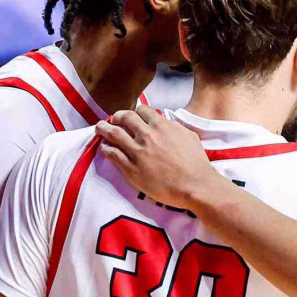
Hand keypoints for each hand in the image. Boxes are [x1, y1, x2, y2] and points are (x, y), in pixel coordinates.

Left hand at [97, 106, 218, 209]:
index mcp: (162, 126)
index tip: (133, 116)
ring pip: (113, 133)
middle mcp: (147, 135)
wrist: (194, 186)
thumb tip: (167, 123)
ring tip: (99, 128)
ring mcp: (137, 151)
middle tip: (113, 120)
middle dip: (117, 117)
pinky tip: (105, 148)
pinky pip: (112, 154)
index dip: (136, 112)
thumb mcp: (190, 137)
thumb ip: (175, 127)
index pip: (142, 110)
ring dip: (104, 129)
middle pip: (124, 117)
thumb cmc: (197, 164)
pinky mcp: (131, 168)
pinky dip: (106, 148)